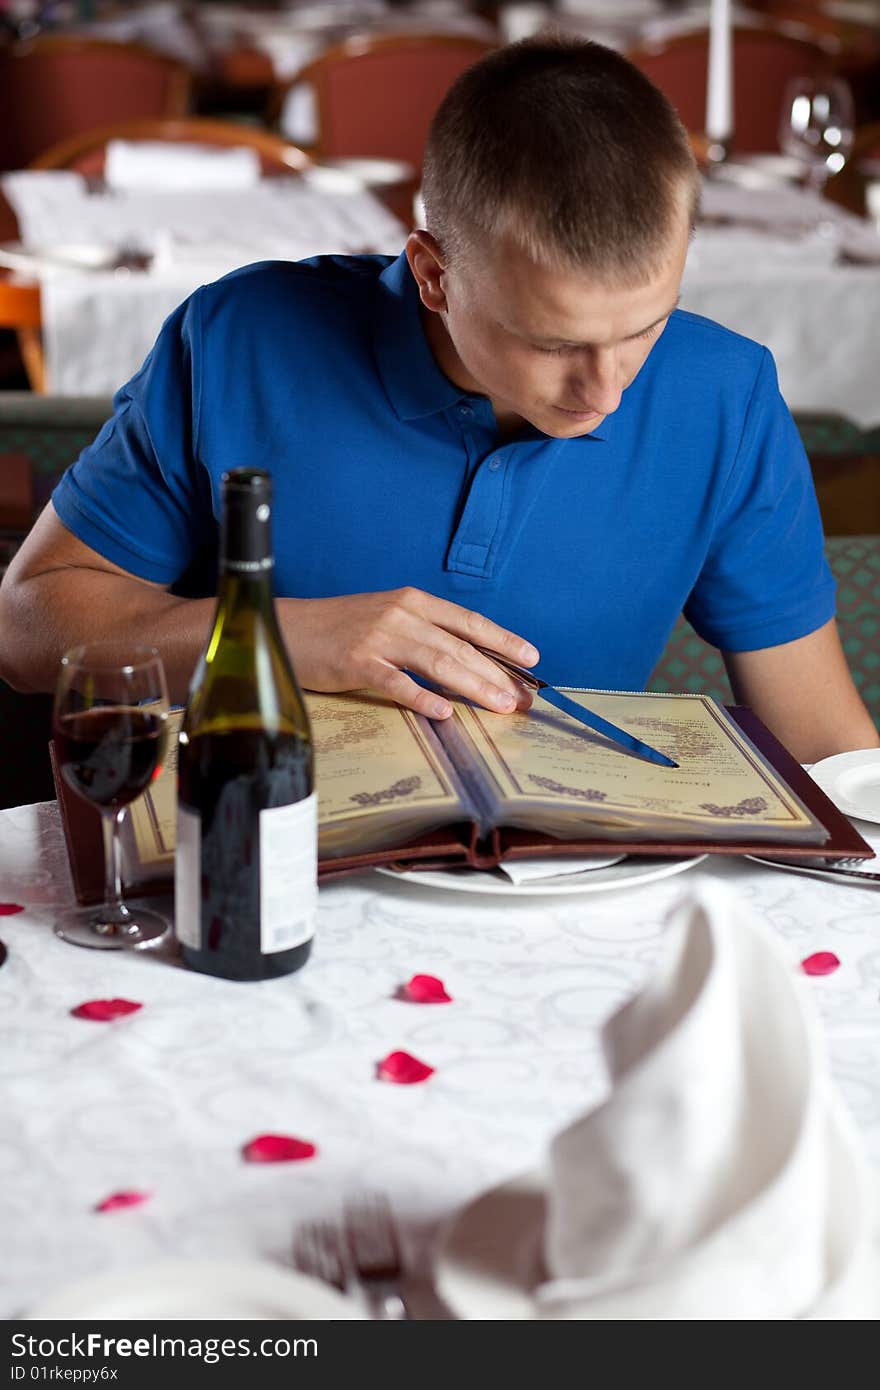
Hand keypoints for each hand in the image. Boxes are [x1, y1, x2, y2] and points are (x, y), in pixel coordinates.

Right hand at [280, 587, 538, 718]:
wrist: (288, 628)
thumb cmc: (340, 629)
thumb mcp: (387, 618)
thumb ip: (423, 634)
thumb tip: (466, 662)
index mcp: (413, 601)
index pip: (468, 622)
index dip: (503, 640)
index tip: (530, 659)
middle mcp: (401, 614)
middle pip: (459, 646)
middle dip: (495, 673)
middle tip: (520, 699)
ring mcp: (379, 637)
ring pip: (437, 662)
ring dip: (472, 686)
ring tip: (498, 706)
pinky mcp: (357, 662)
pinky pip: (396, 683)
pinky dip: (422, 698)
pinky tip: (444, 713)